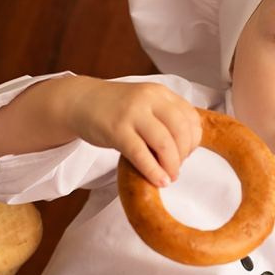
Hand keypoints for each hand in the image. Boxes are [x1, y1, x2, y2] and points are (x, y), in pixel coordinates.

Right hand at [67, 80, 201, 185]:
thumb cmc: (116, 107)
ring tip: (170, 177)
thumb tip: (187, 147)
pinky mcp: (116, 130)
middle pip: (181, 131)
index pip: (191, 118)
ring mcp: (132, 114)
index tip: (187, 153)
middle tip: (176, 168)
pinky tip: (159, 181)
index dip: (194, 140)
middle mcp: (149, 99)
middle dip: (184, 155)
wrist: (80, 101)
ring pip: (164, 144)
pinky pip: (141, 155)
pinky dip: (154, 171)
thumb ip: (165, 117)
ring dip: (171, 166)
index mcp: (161, 93)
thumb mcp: (146, 103)